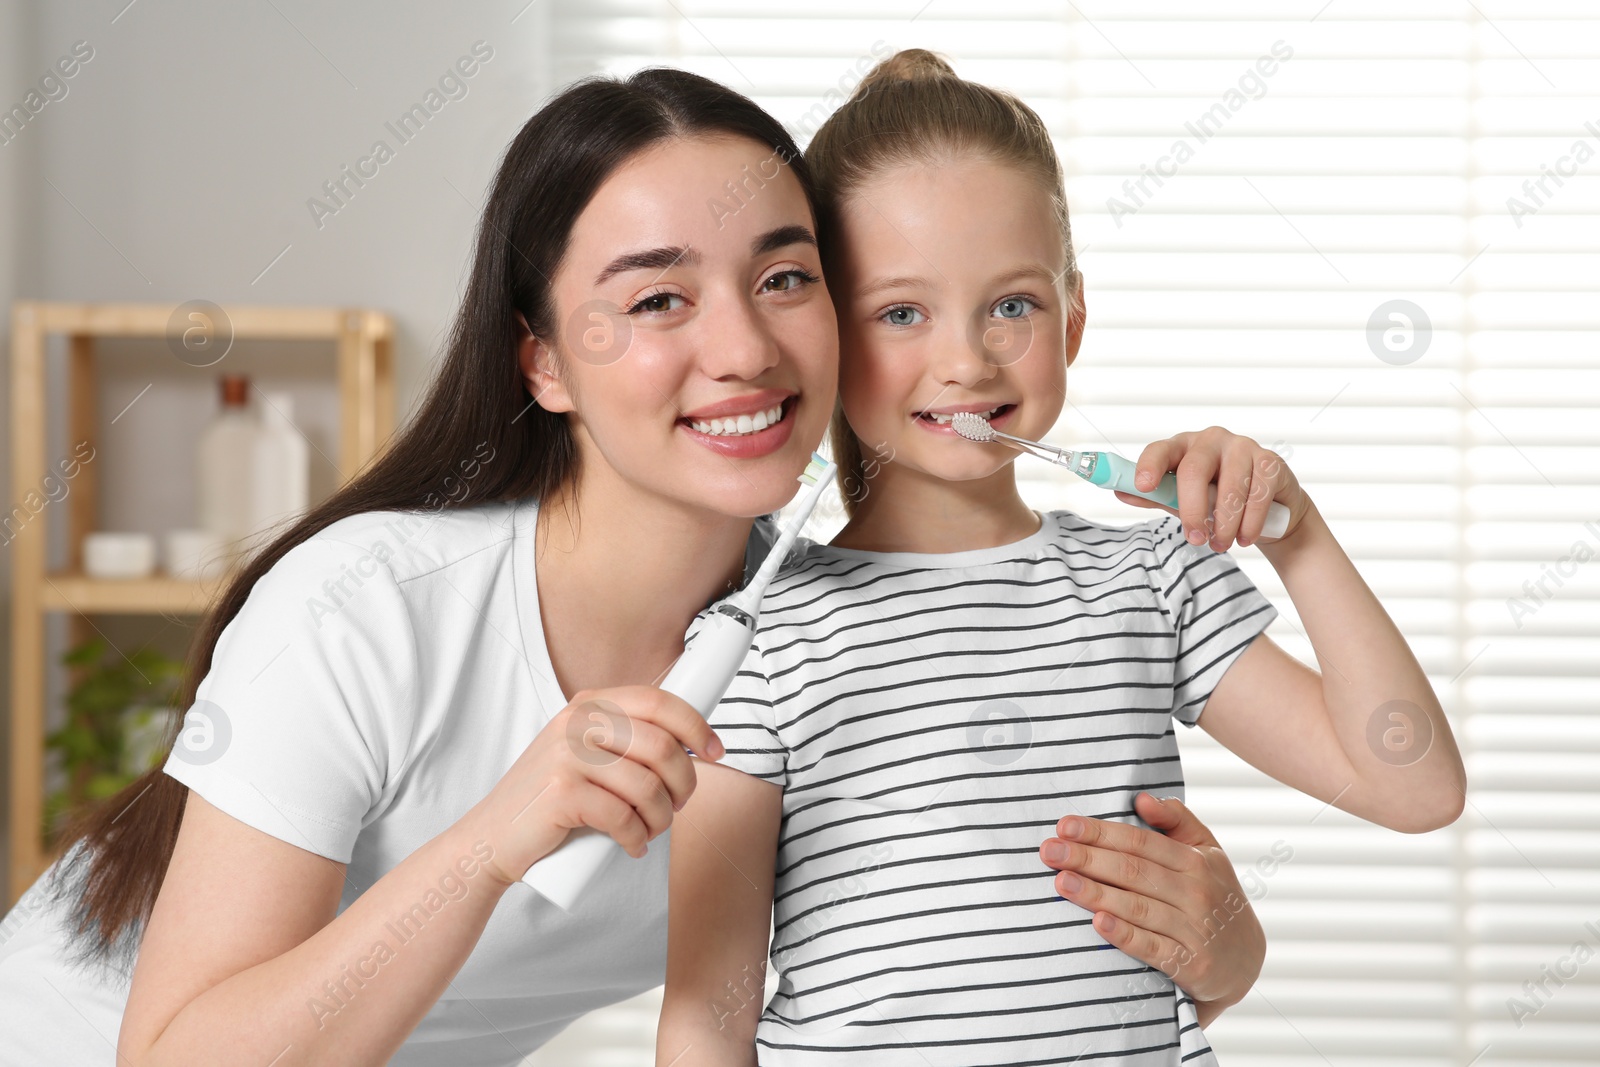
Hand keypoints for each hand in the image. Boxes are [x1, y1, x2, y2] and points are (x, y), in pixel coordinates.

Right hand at [466, 685, 725, 886]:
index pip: (658, 701)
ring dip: (662, 817)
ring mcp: (566, 756)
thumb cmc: (548, 800)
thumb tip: (692, 745)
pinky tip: (632, 845)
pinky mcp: (560, 794)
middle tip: (677, 806)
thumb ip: (624, 740)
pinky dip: (637, 838)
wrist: (490, 839)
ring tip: (651, 830)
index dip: (696, 726)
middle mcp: (576, 723)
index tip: (716, 751)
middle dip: (684, 782)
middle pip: (662, 746)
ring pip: (647, 786)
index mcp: (588, 704)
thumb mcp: (583, 754)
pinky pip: (623, 816)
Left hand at [1039, 792, 1264, 1018]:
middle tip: (1049, 851)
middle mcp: (1196, 892)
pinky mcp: (1191, 964)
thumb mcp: (1208, 854)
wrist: (1246, 961)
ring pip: (1137, 906)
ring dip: (1096, 893)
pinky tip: (1097, 923)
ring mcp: (1194, 929)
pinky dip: (1124, 935)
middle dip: (1087, 858)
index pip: (1139, 841)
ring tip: (1061, 882)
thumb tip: (1141, 798)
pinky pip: (1152, 948)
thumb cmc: (1216, 897)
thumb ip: (1178, 822)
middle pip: (1132, 870)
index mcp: (1196, 861)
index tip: (1064, 826)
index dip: (1100, 832)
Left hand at [1114, 426, 1309, 550]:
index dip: (1149, 465)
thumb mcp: (1181, 499)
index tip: (1144, 485)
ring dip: (1224, 523)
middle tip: (1195, 539)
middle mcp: (1210, 440)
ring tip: (1221, 544)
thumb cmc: (1216, 499)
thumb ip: (1156, 495)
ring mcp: (1242, 446)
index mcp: (1182, 446)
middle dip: (1192, 510)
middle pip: (1194, 470)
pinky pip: (1257, 493)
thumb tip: (1119, 491)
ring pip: (1230, 487)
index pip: (1160, 449)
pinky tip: (1245, 537)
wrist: (1269, 509)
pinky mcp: (1270, 461)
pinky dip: (1250, 522)